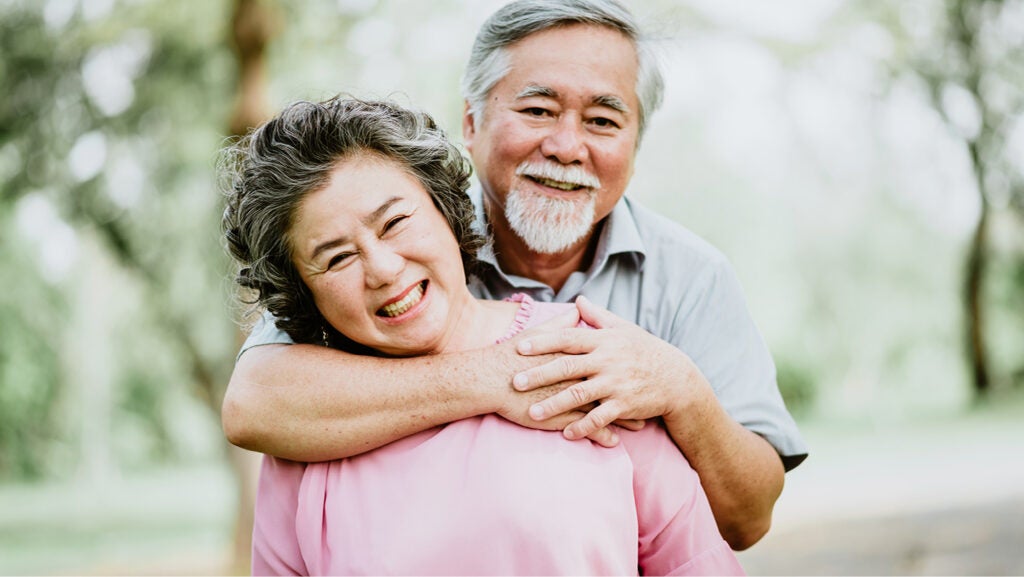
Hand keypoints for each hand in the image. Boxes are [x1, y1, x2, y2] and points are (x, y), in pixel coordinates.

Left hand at [512, 295, 709, 440]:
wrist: (677, 378)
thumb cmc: (645, 351)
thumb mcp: (624, 329)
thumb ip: (598, 316)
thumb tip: (579, 300)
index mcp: (603, 341)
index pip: (567, 338)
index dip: (543, 342)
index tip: (520, 347)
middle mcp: (607, 361)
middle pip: (567, 366)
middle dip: (540, 374)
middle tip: (515, 382)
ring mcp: (615, 384)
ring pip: (579, 395)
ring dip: (554, 405)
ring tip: (532, 413)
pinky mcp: (625, 405)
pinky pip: (600, 418)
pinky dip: (583, 426)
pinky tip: (566, 433)